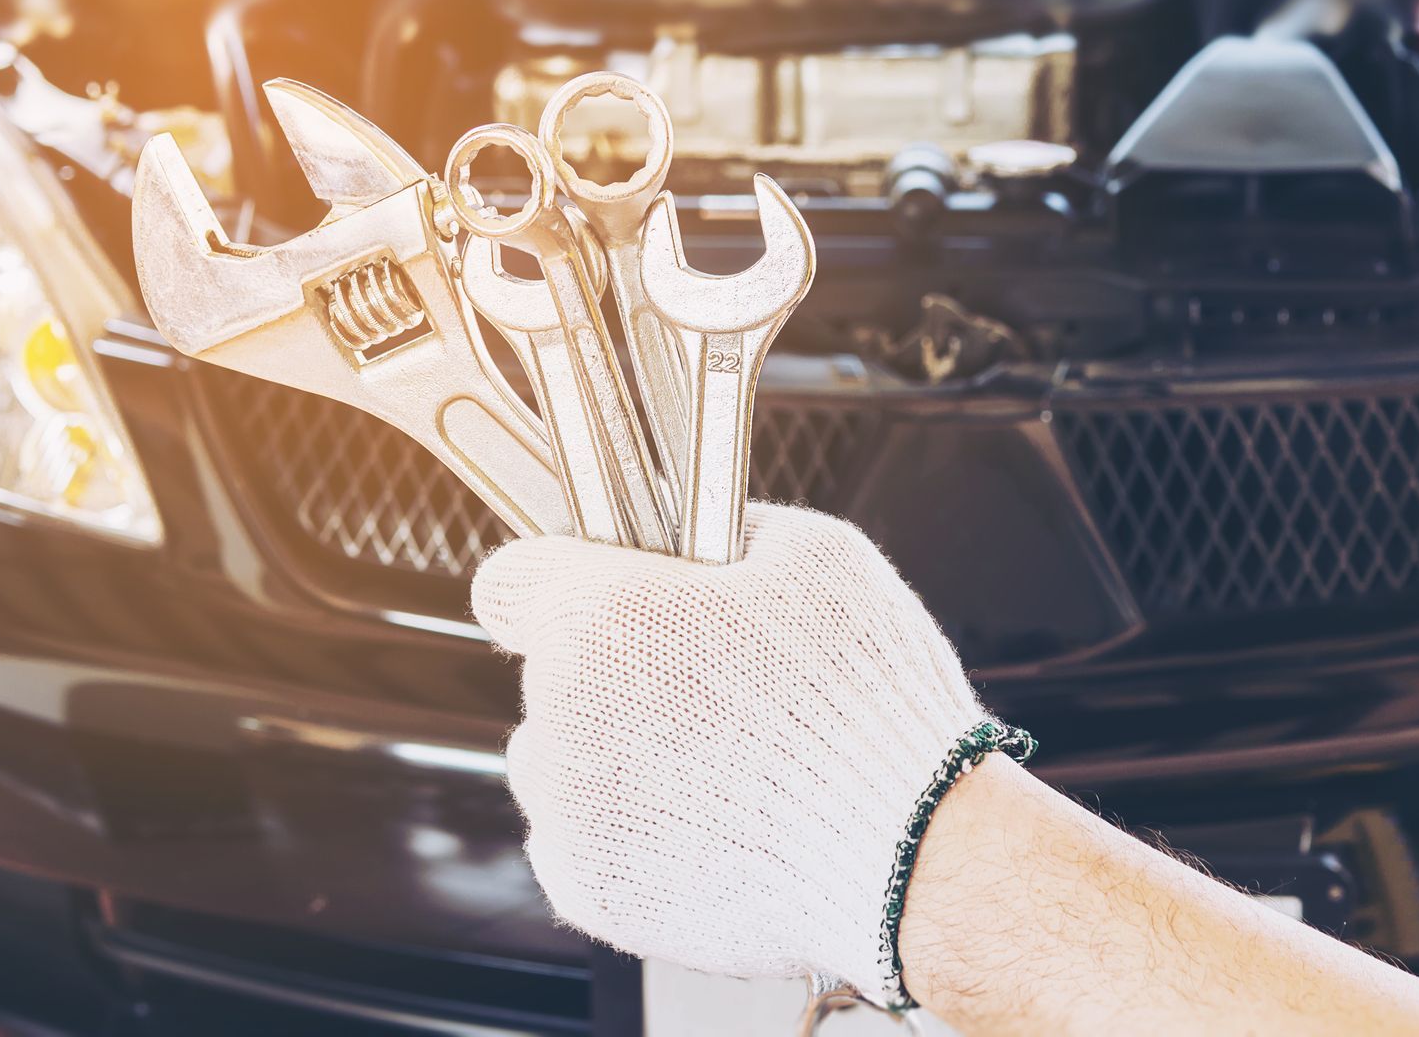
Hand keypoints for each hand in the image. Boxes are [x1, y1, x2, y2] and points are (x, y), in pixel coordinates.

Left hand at [471, 503, 1025, 1002]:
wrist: (908, 854)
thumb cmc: (866, 705)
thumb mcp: (816, 554)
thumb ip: (721, 528)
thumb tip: (693, 527)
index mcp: (601, 617)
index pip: (510, 581)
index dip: (557, 581)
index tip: (587, 595)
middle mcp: (562, 714)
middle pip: (551, 677)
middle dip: (613, 673)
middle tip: (710, 688)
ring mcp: (569, 811)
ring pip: (560, 762)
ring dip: (614, 755)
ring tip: (721, 764)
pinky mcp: (589, 889)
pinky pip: (581, 839)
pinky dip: (629, 830)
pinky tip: (712, 819)